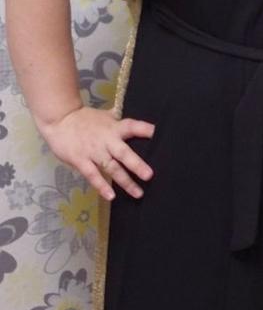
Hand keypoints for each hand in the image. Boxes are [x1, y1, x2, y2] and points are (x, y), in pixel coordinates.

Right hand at [38, 105, 155, 200]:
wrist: (58, 120)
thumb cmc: (84, 119)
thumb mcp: (104, 116)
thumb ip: (118, 119)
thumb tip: (133, 113)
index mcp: (113, 128)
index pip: (132, 127)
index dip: (144, 129)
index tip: (157, 134)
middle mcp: (106, 141)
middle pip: (123, 153)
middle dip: (136, 164)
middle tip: (149, 175)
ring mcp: (93, 152)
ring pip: (111, 168)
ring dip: (125, 181)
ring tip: (138, 193)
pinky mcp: (80, 160)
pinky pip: (92, 175)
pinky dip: (101, 186)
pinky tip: (110, 196)